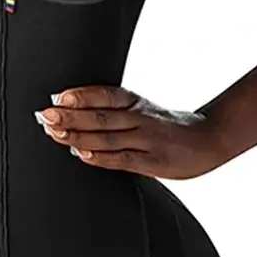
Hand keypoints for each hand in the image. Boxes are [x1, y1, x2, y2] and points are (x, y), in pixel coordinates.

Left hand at [34, 85, 225, 179]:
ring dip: (78, 135)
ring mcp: (146, 140)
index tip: (59, 96)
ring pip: (108, 136)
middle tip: (45, 114)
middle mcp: (139, 118)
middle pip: (101, 115)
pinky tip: (82, 153)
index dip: (82, 95)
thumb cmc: (170, 127)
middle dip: (71, 115)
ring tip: (55, 133)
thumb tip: (74, 113)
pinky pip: (122, 159)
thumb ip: (115, 113)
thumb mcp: (144, 111)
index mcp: (136, 103)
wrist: (210, 139)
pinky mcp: (153, 161)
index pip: (106, 95)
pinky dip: (100, 156)